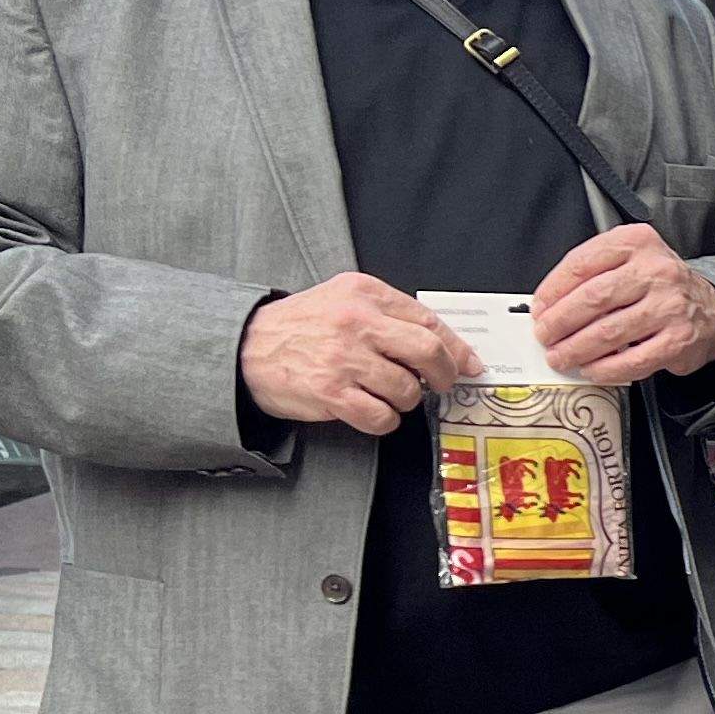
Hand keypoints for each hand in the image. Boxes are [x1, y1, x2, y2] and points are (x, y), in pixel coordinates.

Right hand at [239, 272, 476, 435]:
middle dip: (445, 375)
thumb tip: (444, 344)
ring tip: (388, 395)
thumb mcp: (344, 300)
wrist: (245, 347)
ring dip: (407, 401)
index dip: (457, 348)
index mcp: (364, 292)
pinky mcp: (331, 392)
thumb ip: (389, 314)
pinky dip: (385, 420)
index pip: (428, 321)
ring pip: (407, 390)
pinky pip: (381, 417)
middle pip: (428, 352)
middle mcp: (356, 321)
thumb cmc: (300, 326)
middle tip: (442, 385)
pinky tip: (372, 411)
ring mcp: (343, 358)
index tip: (469, 364)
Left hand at [533, 223, 714, 383]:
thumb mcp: (630, 259)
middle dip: (560, 322)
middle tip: (544, 336)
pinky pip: (634, 360)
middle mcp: (656, 271)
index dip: (553, 290)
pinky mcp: (678, 339)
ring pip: (609, 331)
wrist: (710, 307)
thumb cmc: (659, 285)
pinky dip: (606, 369)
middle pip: (593, 298)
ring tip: (560, 357)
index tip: (539, 309)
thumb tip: (549, 306)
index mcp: (636, 242)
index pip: (582, 263)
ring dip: (576, 349)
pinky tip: (591, 369)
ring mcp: (669, 306)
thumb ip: (592, 272)